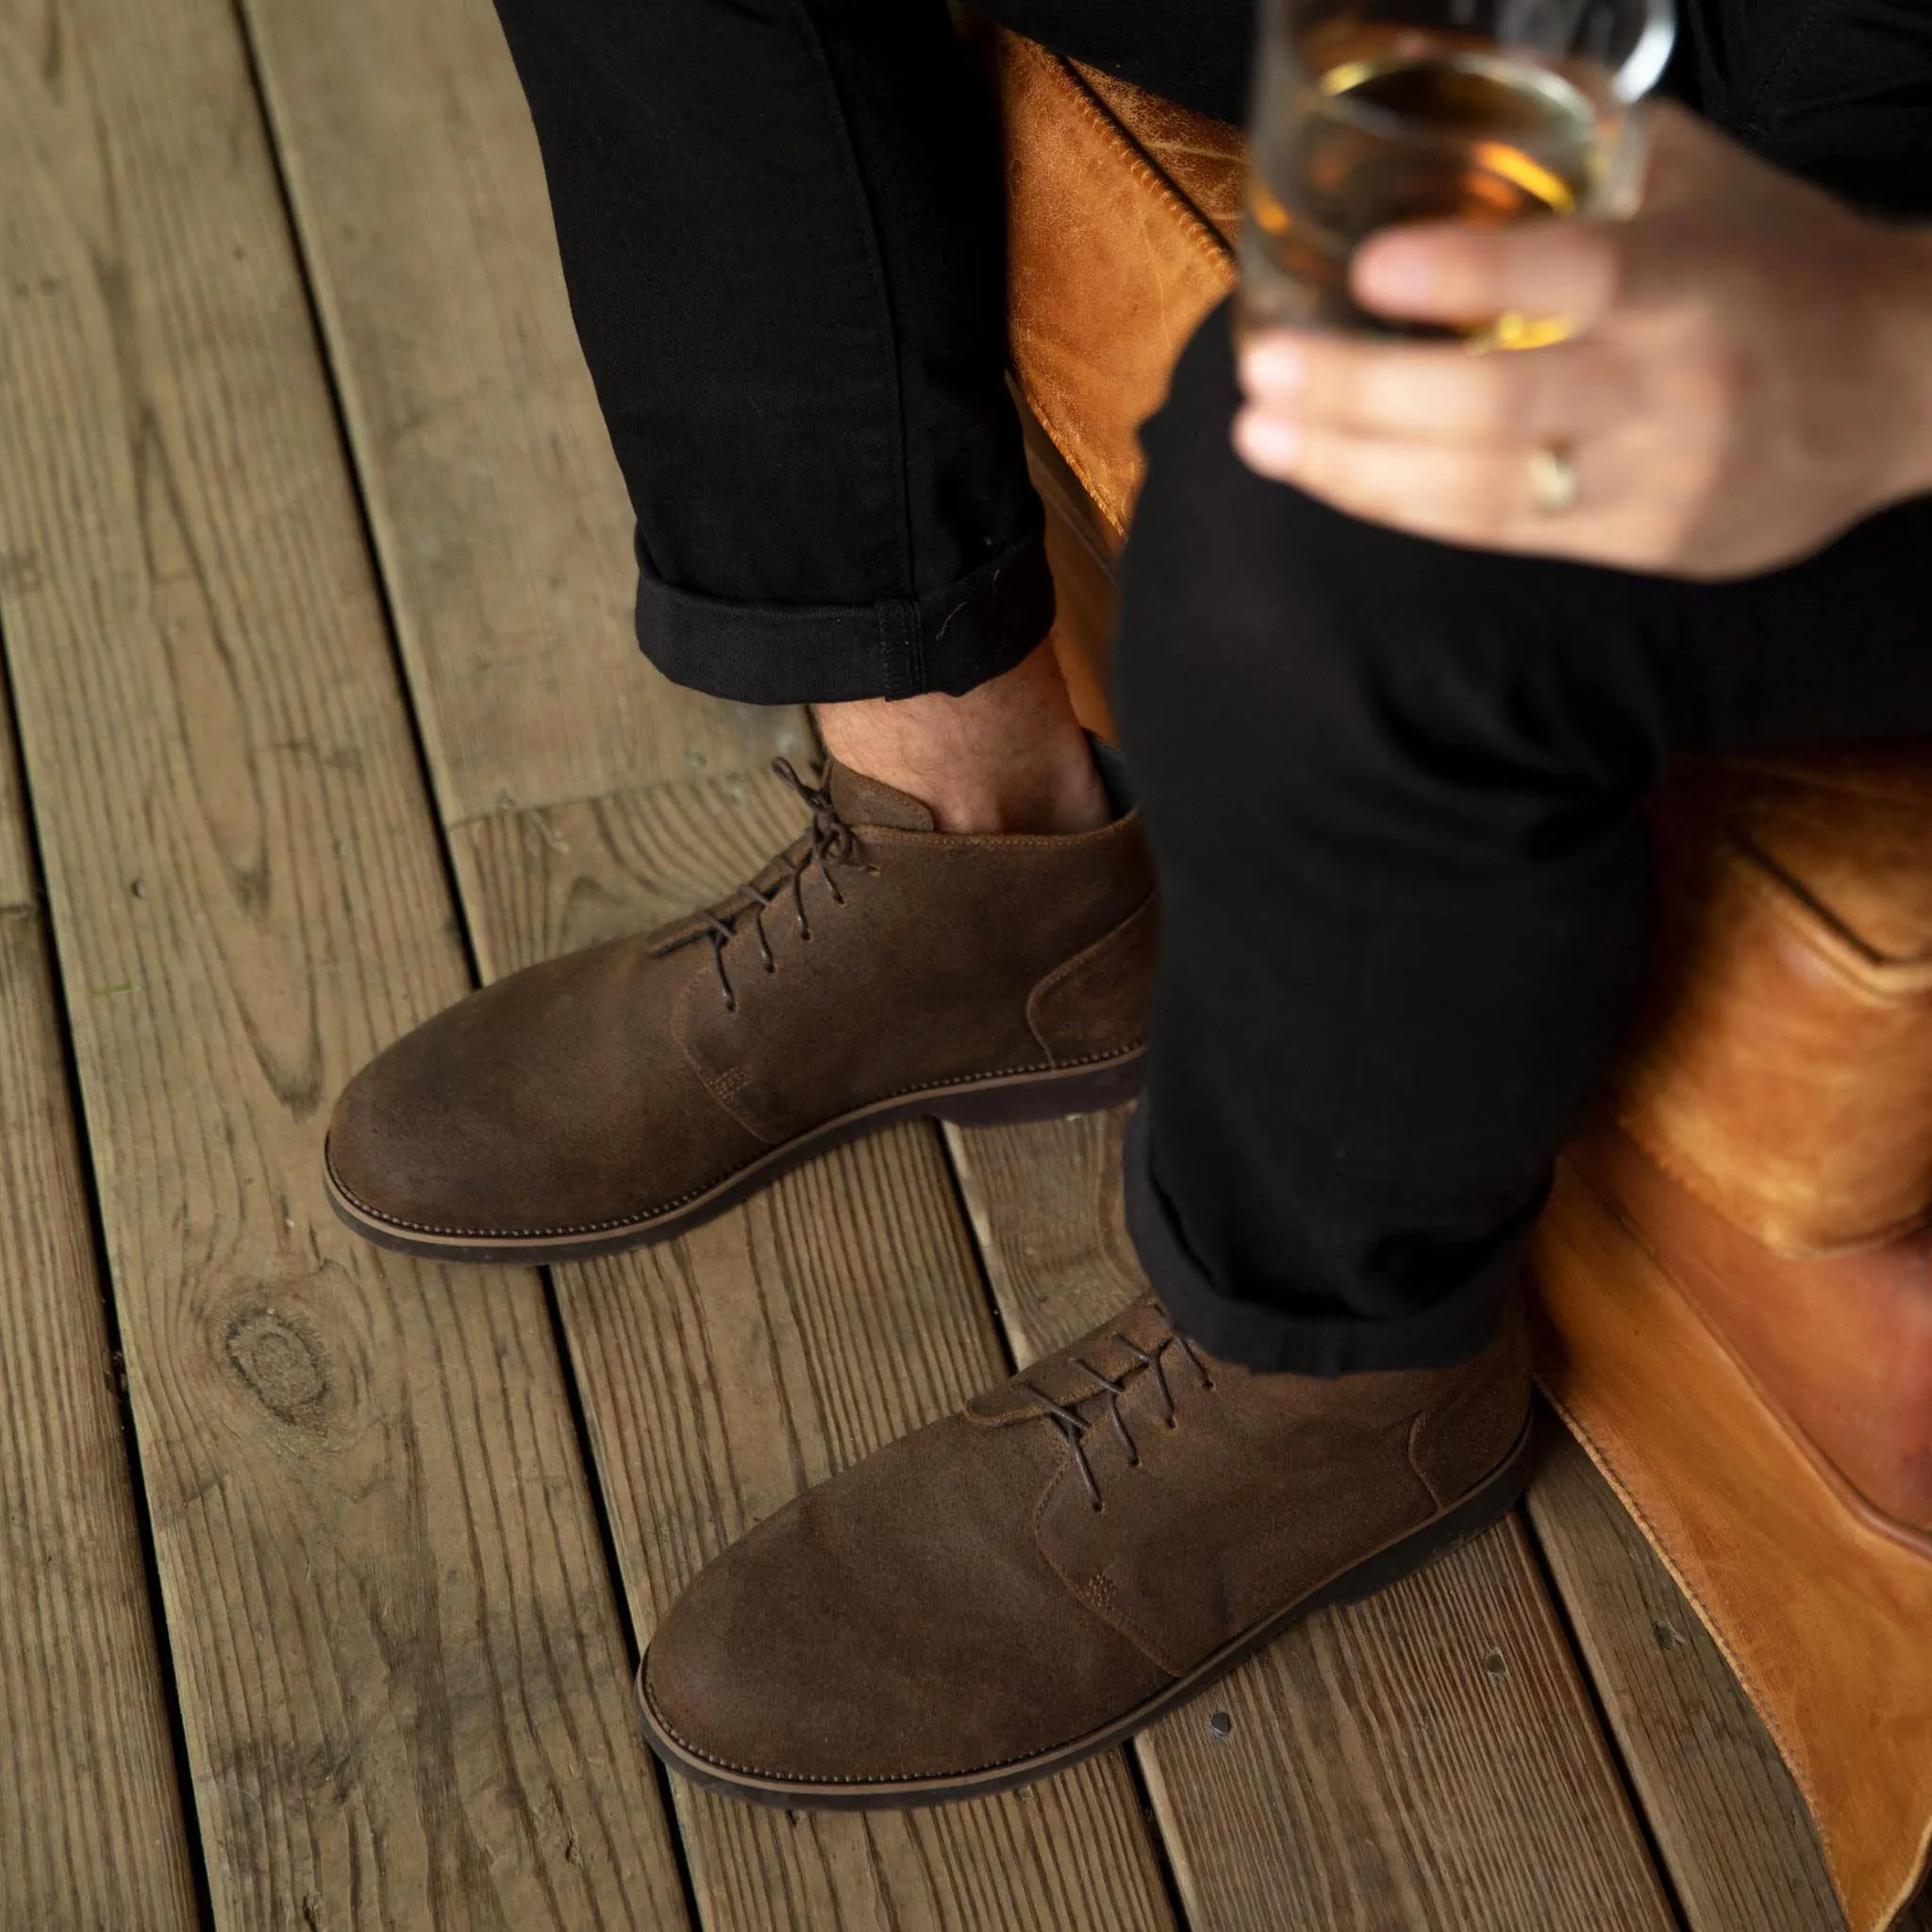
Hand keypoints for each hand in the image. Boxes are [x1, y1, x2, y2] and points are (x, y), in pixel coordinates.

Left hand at [1233, 103, 1931, 577]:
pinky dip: (1409, 504)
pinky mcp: (1648, 546)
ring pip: (1484, 492)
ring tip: (1264, 436)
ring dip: (1356, 467)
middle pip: (1497, 404)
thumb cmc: (1777, 268)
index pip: (1577, 273)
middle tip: (1260, 372)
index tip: (1370, 266)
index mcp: (1698, 278)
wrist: (1904, 386)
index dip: (1470, 271)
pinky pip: (1504, 536)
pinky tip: (1338, 474)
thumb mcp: (1700, 184)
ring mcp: (1661, 480)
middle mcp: (1678, 388)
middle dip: (1360, 394)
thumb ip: (1581, 154)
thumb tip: (1441, 97)